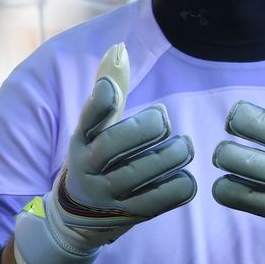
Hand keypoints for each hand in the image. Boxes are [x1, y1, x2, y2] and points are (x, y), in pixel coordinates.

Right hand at [14, 42, 197, 263]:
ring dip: (173, 154)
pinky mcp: (132, 214)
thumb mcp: (97, 125)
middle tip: (164, 121)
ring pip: (144, 170)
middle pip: (118, 143)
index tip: (111, 89)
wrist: (82, 216)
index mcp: (81, 138)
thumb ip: (112, 86)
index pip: (88, 117)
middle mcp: (90, 166)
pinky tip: (183, 174)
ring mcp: (109, 194)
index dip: (99, 101)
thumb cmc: (99, 156)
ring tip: (182, 146)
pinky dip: (181, 184)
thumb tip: (120, 47)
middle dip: (150, 127)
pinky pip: (164, 198)